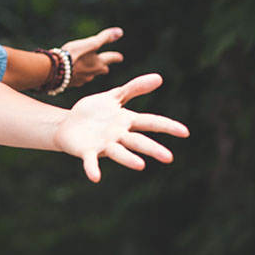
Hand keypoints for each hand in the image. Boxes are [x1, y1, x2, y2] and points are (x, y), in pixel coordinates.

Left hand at [52, 73, 188, 182]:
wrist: (68, 124)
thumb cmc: (95, 111)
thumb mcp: (114, 96)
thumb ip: (134, 88)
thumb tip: (159, 77)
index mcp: (126, 121)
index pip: (150, 122)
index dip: (167, 126)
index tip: (185, 132)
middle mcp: (118, 136)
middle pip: (138, 141)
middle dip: (153, 149)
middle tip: (169, 158)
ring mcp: (103, 145)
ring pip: (118, 153)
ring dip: (128, 159)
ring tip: (141, 166)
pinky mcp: (87, 151)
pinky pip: (91, 161)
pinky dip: (93, 169)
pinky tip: (95, 177)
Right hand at [60, 27, 124, 86]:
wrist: (55, 70)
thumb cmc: (73, 55)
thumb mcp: (90, 43)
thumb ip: (105, 38)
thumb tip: (120, 32)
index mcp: (99, 63)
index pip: (111, 58)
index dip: (116, 57)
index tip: (120, 57)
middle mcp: (92, 73)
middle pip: (102, 70)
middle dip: (103, 67)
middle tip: (105, 66)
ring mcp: (82, 80)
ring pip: (90, 75)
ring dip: (90, 71)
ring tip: (87, 68)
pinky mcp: (71, 84)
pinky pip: (78, 79)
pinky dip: (78, 75)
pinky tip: (73, 73)